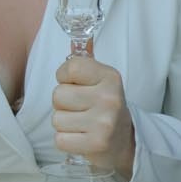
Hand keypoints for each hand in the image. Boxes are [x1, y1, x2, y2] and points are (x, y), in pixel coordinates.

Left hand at [52, 55, 135, 177]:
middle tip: (80, 109)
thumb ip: (85, 61)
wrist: (123, 140)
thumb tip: (78, 37)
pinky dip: (66, 140)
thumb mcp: (101, 80)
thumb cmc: (104, 106)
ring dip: (64, 124)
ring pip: (57, 119)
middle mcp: (109, 98)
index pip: (70, 67)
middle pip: (58, 95)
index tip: (73, 84)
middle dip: (63, 104)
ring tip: (81, 124)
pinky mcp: (96, 144)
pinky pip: (60, 139)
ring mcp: (104, 123)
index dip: (64, 77)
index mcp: (109, 77)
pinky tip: (81, 138)